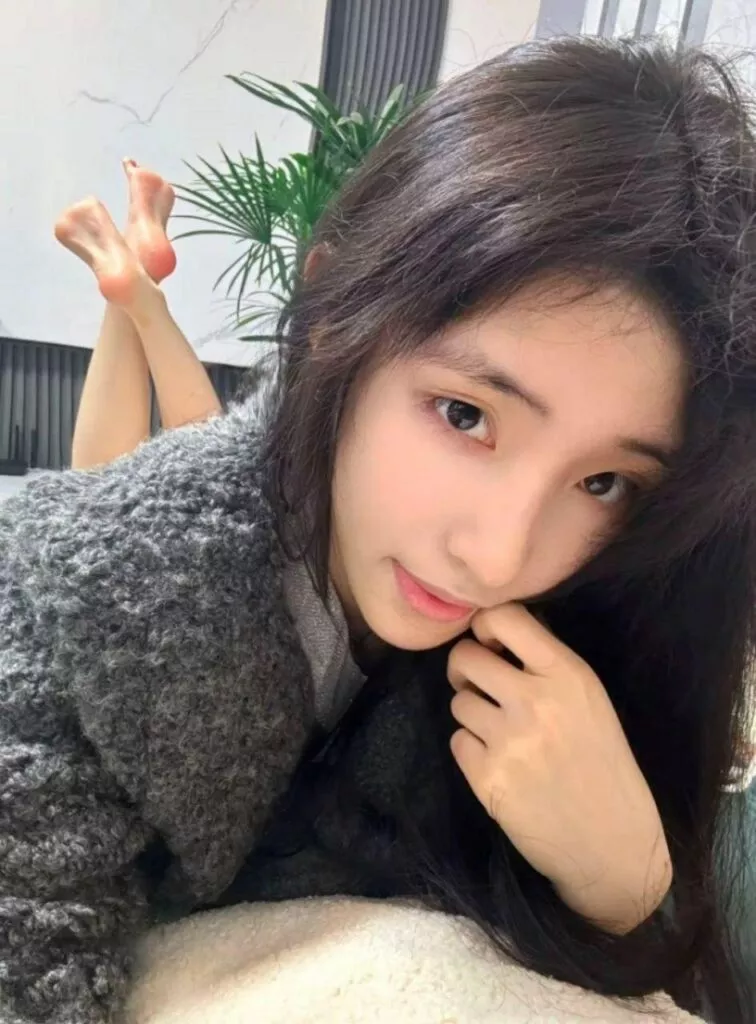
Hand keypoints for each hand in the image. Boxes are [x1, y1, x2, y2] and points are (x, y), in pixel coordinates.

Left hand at [448, 603, 671, 934]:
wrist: (613, 844)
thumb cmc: (604, 765)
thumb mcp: (590, 700)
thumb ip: (546, 665)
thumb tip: (494, 631)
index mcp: (568, 674)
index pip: (504, 617)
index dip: (483, 626)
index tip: (488, 643)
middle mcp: (535, 701)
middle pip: (465, 657)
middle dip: (465, 669)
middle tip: (480, 686)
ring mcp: (509, 740)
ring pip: (458, 702)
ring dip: (472, 713)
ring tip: (501, 733)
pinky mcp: (488, 778)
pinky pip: (457, 741)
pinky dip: (472, 749)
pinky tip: (500, 763)